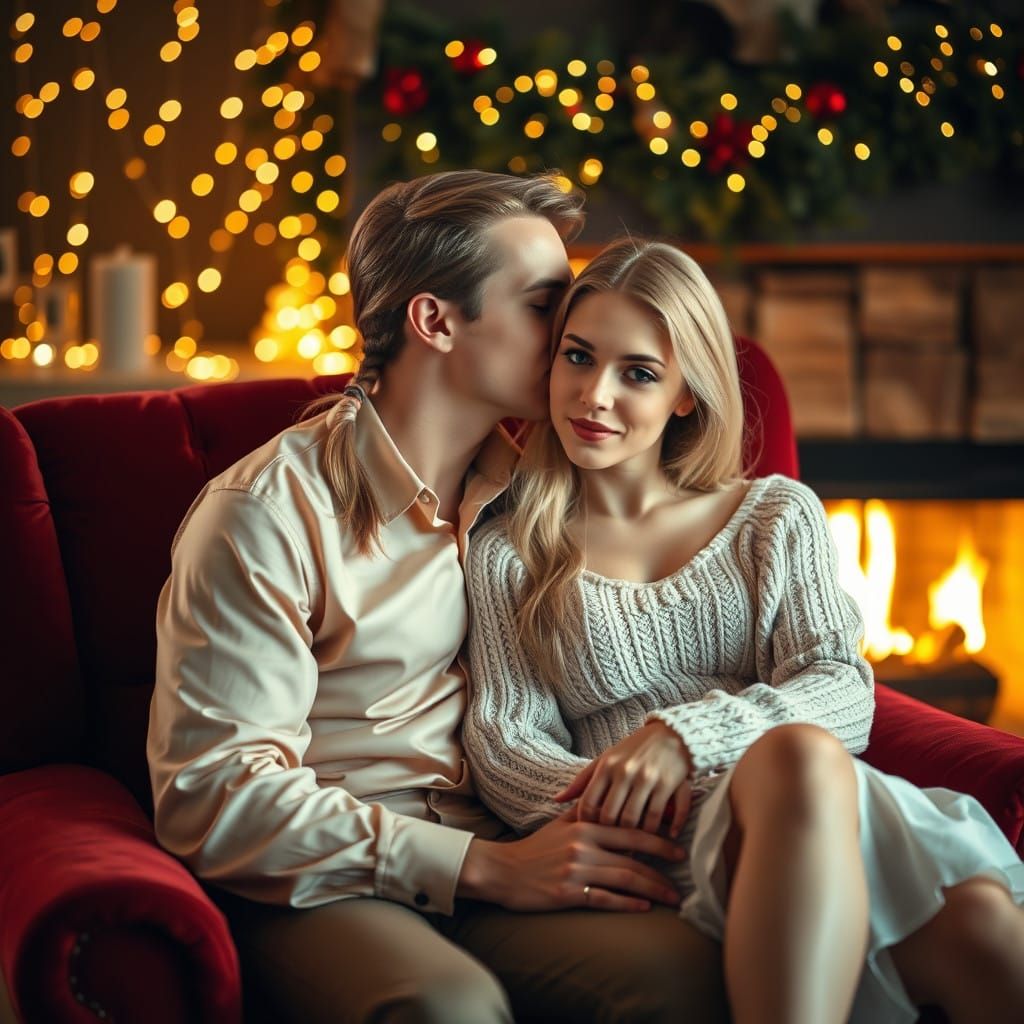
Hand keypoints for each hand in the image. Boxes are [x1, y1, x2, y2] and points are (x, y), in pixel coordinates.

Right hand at [457, 809, 684, 911]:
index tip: (677, 848)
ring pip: (624, 879)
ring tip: (671, 897)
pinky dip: (627, 903)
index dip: (657, 840)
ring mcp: (576, 870)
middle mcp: (583, 846)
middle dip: (662, 867)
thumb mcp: (559, 824)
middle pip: (633, 857)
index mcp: (584, 826)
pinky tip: (643, 907)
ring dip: (652, 889)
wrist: (503, 870)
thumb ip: (584, 814)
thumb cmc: (534, 848)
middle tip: (682, 875)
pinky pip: (604, 899)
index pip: (629, 831)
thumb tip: (608, 804)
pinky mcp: (568, 893)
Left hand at [554, 722, 692, 836]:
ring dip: (635, 838)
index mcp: (606, 767)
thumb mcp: (605, 760)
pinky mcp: (671, 783)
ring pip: (636, 820)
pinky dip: (666, 829)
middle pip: (611, 817)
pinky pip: (665, 815)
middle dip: (610, 836)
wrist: (670, 734)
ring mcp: (649, 778)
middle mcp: (626, 772)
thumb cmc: (632, 751)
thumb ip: (582, 781)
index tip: (591, 835)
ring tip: (633, 847)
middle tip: (612, 849)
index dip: (586, 824)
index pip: (588, 803)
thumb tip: (556, 800)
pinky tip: (665, 837)